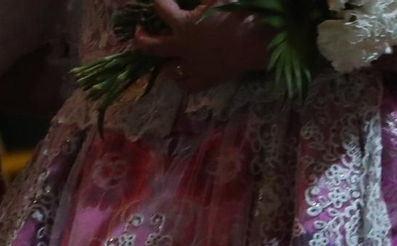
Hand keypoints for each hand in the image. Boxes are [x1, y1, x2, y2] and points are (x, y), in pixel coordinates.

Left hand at [130, 0, 271, 92]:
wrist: (257, 41)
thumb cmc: (237, 14)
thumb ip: (202, 0)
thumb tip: (198, 2)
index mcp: (182, 23)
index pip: (160, 7)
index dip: (159, 0)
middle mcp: (182, 47)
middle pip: (150, 46)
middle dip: (141, 37)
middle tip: (139, 29)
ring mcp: (194, 66)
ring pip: (169, 70)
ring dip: (165, 62)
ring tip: (166, 56)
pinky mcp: (207, 79)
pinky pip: (189, 85)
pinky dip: (184, 80)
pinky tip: (183, 75)